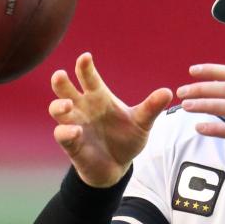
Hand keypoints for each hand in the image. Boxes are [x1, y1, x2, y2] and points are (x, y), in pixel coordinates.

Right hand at [49, 52, 172, 186]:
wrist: (118, 166)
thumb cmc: (126, 139)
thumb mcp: (141, 123)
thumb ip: (151, 108)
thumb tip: (168, 92)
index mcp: (98, 97)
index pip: (88, 77)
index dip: (84, 67)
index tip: (85, 57)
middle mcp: (83, 108)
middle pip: (64, 88)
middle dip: (60, 81)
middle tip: (61, 75)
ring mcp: (75, 125)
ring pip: (56, 109)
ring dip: (59, 106)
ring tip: (68, 105)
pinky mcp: (72, 144)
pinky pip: (62, 135)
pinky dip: (66, 132)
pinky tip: (76, 131)